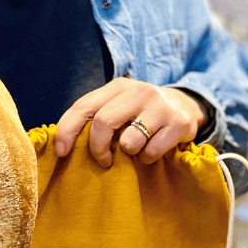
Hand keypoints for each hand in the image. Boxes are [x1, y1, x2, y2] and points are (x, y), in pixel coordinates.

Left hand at [53, 78, 205, 165]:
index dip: (67, 130)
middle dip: (98, 148)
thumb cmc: (141, 112)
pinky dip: (148, 158)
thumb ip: (97, 116)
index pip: (83, 106)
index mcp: (118, 87)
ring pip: (129, 141)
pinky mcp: (177, 123)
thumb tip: (64, 143)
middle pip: (103, 122)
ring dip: (129, 153)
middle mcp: (138, 91)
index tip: (61, 152)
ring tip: (136, 148)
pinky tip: (152, 149)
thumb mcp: (119, 106)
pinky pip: (151, 151)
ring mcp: (159, 106)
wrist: (186, 106)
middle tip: (103, 160)